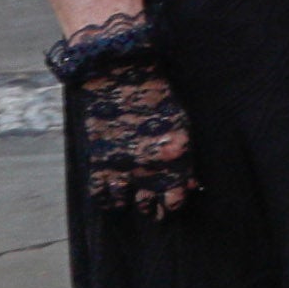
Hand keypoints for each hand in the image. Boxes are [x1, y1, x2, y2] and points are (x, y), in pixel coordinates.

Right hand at [47, 15, 196, 223]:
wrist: (122, 77)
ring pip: (126, 202)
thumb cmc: (158, 97)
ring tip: (133, 202)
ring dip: (130, 204)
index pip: (177, 197)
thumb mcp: (181, 126)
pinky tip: (111, 197)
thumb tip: (188, 183)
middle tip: (154, 209)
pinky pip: (100, 193)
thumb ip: (184, 156)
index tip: (173, 202)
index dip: (175, 203)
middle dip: (154, 209)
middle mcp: (150, 168)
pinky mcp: (100, 161)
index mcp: (176, 158)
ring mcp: (123, 166)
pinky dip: (106, 199)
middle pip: (152, 204)